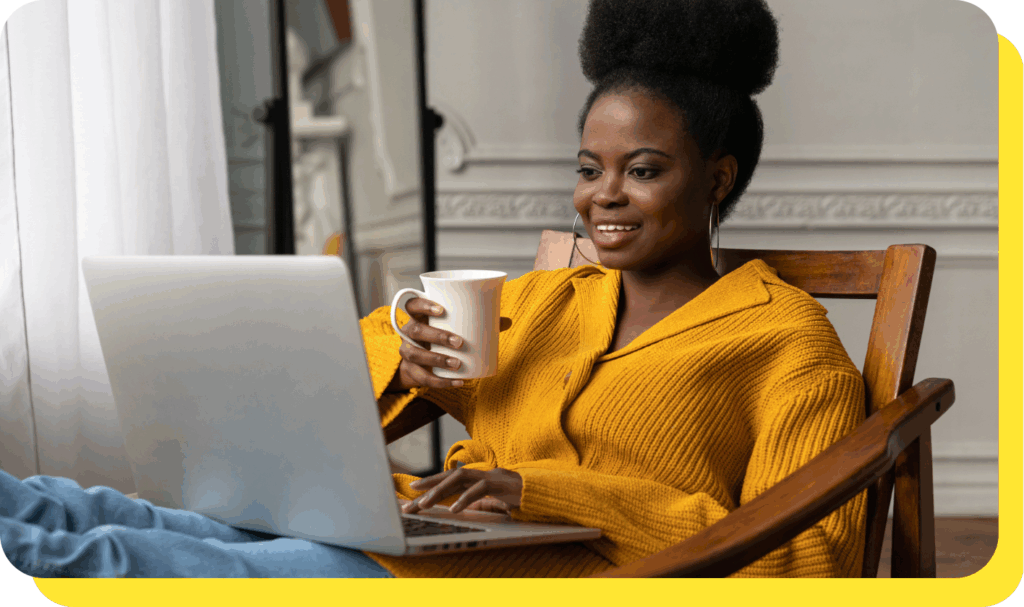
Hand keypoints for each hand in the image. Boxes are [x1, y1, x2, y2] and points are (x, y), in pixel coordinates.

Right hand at [385, 298, 512, 392]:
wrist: (420, 362)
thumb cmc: (441, 336)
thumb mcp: (455, 327)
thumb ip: (478, 323)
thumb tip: (506, 321)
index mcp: (418, 316)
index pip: (412, 305)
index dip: (424, 305)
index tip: (441, 309)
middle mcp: (409, 332)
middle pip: (416, 330)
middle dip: (437, 336)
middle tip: (459, 342)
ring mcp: (407, 352)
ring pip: (415, 354)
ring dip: (437, 359)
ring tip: (457, 364)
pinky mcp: (411, 371)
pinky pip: (423, 377)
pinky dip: (441, 381)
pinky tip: (458, 382)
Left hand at [402, 468, 522, 514]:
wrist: (545, 494)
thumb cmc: (521, 498)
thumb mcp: (495, 503)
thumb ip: (479, 503)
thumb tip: (460, 507)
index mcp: (479, 478)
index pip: (451, 479)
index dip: (432, 483)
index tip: (413, 491)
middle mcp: (482, 473)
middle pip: (449, 477)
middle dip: (428, 487)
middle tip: (410, 500)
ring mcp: (491, 476)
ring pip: (459, 479)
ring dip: (440, 491)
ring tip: (424, 504)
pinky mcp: (500, 484)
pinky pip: (479, 490)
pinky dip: (465, 499)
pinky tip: (453, 510)